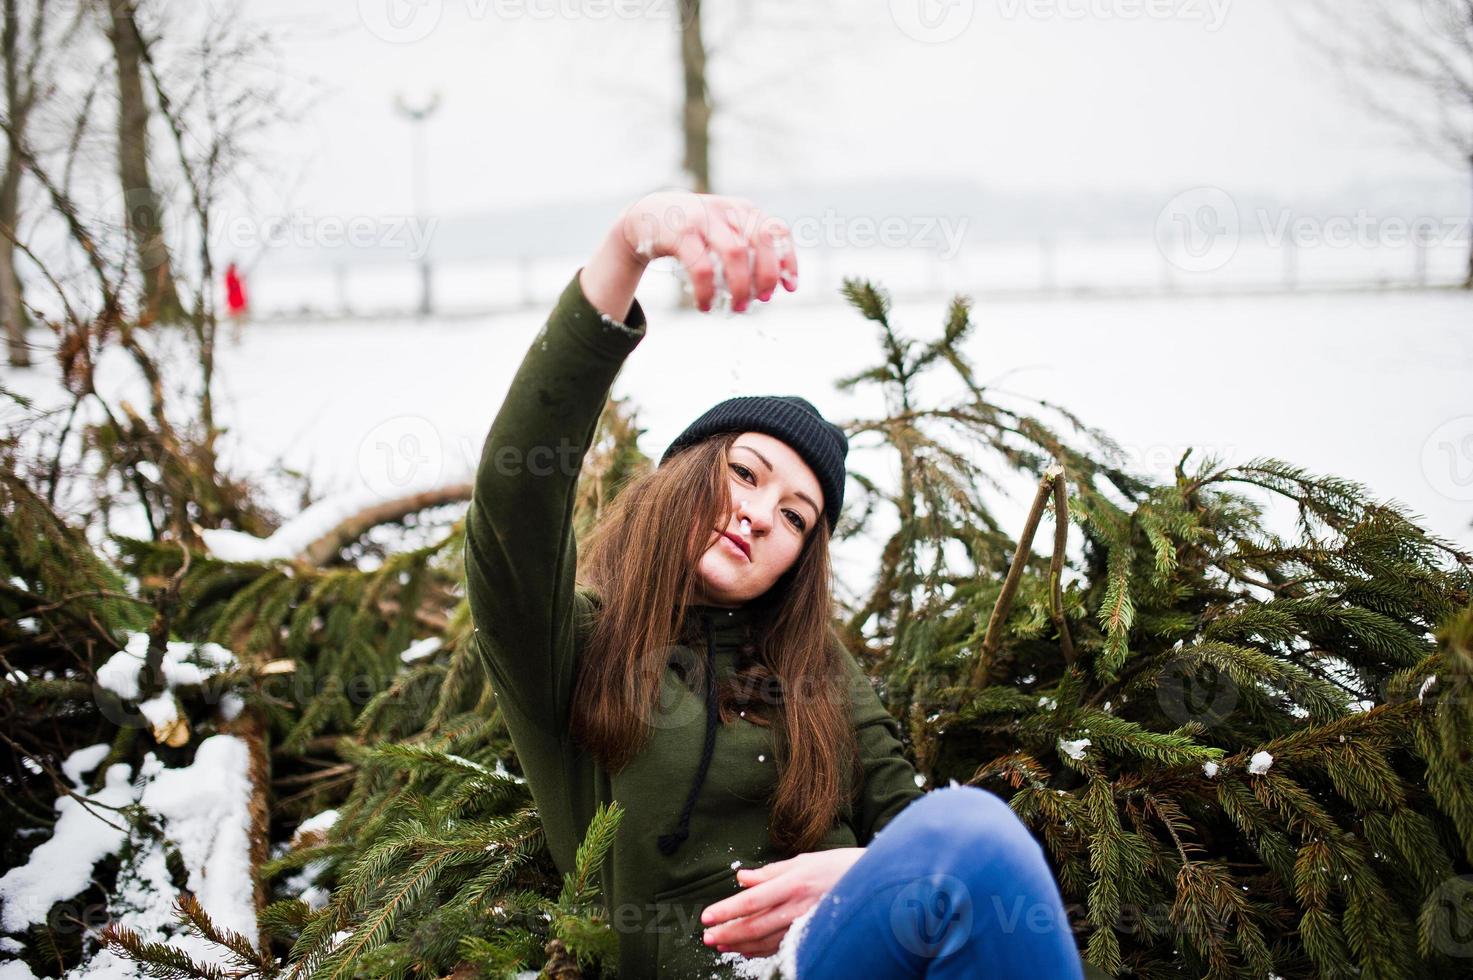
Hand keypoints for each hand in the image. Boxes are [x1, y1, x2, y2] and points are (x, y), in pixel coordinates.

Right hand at [614, 191, 797, 312]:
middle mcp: (727, 209)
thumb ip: (747, 250)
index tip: (790, 288)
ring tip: (738, 308)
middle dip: (767, 275)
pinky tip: (705, 306)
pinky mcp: (681, 233)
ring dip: (741, 286)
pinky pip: (702, 268)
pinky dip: (708, 292)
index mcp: (743, 209)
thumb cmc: (693, 232)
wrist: (646, 216)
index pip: (777, 230)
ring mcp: (704, 218)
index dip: (788, 259)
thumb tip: (775, 285)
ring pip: (736, 253)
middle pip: (762, 240)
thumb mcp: (722, 231)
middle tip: (762, 300)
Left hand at [700, 847, 864, 958]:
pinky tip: (746, 950)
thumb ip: (770, 872)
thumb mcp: (804, 860)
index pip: (752, 901)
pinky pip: (781, 946)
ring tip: (720, 945)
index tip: (707, 916)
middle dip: (728, 933)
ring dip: (740, 945)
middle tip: (707, 937)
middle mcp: (798, 906)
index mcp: (793, 883)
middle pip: (755, 926)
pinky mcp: (812, 934)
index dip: (727, 910)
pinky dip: (760, 950)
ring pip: (766, 941)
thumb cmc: (839, 866)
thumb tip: (742, 878)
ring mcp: (806, 924)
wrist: (875, 885)